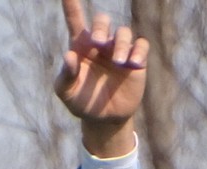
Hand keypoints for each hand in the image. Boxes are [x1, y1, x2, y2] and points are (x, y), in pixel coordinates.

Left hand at [54, 1, 150, 157]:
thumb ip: (66, 76)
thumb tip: (69, 56)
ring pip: (123, 33)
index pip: (75, 21)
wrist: (104, 119)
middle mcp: (100, 44)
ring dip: (120, 44)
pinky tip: (133, 64)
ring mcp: (119, 51)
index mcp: (81, 46)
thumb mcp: (67, 93)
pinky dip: (138, 51)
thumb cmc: (82, 102)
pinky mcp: (136, 61)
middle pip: (102, 21)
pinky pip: (140, 46)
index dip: (71, 6)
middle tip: (97, 42)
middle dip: (100, 26)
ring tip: (118, 62)